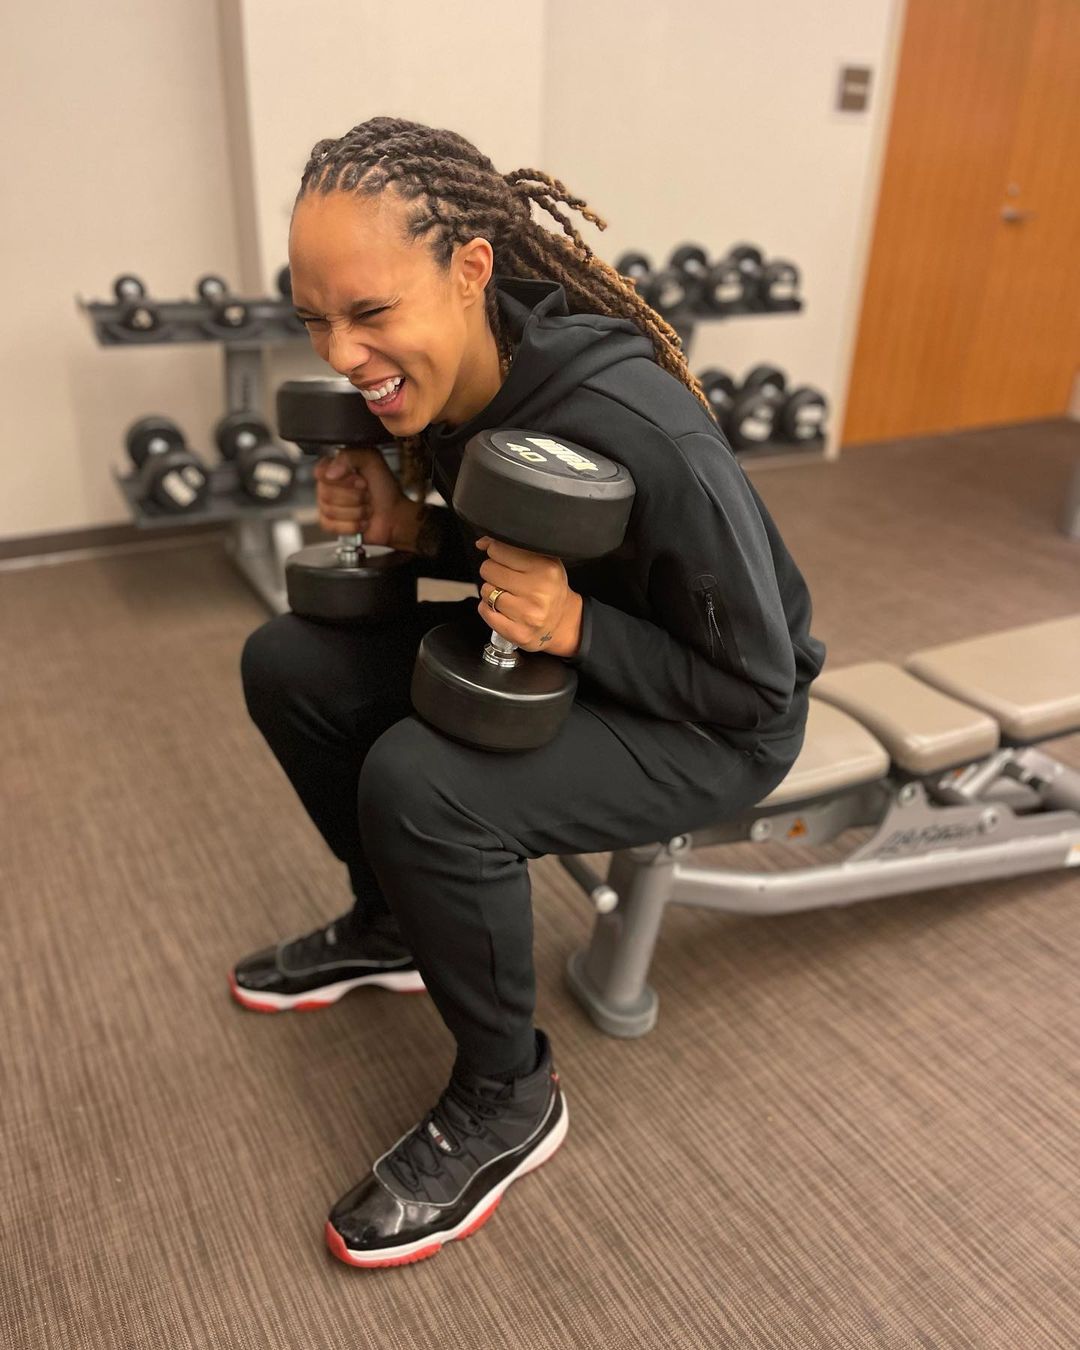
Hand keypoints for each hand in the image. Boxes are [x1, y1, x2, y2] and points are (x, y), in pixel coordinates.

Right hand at [314, 449, 406, 546]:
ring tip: (366, 507)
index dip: (344, 480)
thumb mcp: (371, 460)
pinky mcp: (330, 524)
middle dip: (355, 497)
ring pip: (330, 511)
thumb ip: (348, 456)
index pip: (321, 472)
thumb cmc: (384, 488)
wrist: (394, 515)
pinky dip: (352, 525)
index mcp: (334, 467)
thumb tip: (330, 472)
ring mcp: (327, 505)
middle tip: (367, 495)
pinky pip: (331, 526)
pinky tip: (361, 520)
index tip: (362, 481)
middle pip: (326, 494)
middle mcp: (328, 486)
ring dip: (357, 511)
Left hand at [475, 536, 580, 655]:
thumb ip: (514, 547)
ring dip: (491, 592)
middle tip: (507, 579)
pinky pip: (485, 611)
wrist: (562, 622)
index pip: (498, 549)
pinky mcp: (517, 633)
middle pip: (488, 569)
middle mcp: (538, 592)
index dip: (497, 553)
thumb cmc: (549, 588)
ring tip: (508, 595)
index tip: (505, 560)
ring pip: (486, 591)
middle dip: (493, 572)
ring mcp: (528, 614)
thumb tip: (482, 542)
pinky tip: (502, 609)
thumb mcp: (543, 560)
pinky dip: (488, 609)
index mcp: (546, 569)